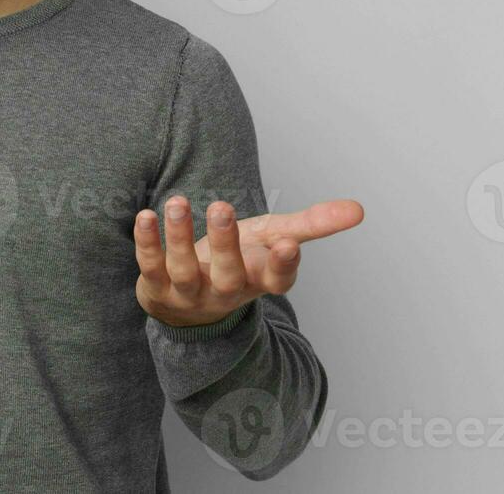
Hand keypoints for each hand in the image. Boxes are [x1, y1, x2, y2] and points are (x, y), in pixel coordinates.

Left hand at [134, 197, 363, 328]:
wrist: (191, 300)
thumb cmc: (241, 260)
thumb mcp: (276, 239)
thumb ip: (314, 225)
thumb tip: (359, 209)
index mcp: (259, 280)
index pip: (276, 281)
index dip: (282, 265)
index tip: (287, 244)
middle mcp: (226, 290)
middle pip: (227, 273)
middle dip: (224, 242)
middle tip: (222, 206)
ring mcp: (190, 293)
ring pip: (184, 270)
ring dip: (179, 236)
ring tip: (176, 202)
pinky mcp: (156, 288)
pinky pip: (150, 267)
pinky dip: (147, 243)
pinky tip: (145, 216)